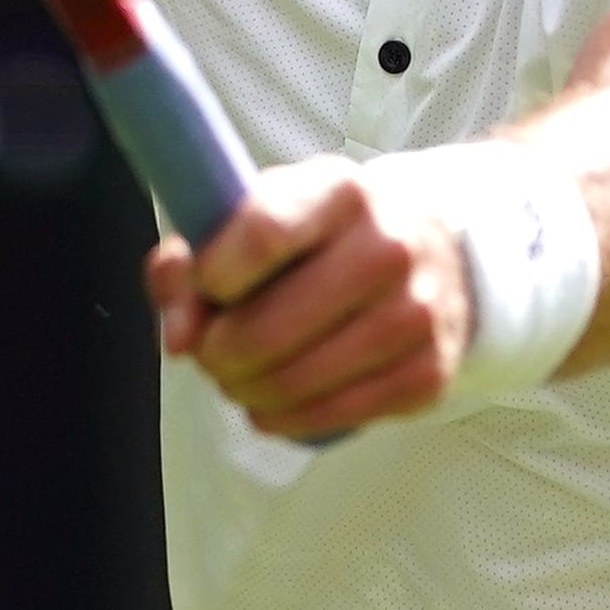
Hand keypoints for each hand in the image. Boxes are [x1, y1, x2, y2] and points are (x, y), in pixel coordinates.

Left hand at [145, 157, 474, 439]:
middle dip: (218, 353)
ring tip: (241, 376)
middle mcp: (389, 247)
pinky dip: (285, 419)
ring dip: (246, 390)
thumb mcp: (258, 217)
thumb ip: (194, 262)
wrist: (430, 252)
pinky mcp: (430, 372)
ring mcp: (417, 313)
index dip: (212, 276)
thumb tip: (179, 337)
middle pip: (266, 328)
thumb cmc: (322, 236)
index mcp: (340, 190)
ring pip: (294, 382)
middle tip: (212, 352)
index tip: (204, 289)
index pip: (263, 234)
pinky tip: (275, 402)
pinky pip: (331, 416)